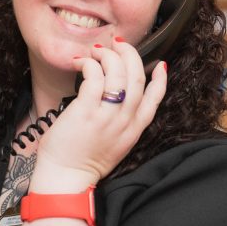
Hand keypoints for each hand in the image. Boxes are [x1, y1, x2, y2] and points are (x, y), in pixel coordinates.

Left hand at [32, 38, 166, 191]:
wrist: (66, 178)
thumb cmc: (81, 161)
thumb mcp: (114, 145)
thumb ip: (121, 124)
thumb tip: (117, 100)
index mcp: (134, 129)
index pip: (155, 98)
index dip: (160, 79)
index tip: (159, 64)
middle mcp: (124, 121)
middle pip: (137, 77)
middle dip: (130, 54)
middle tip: (117, 46)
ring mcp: (107, 116)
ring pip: (118, 73)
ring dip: (108, 55)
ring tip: (97, 51)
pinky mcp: (86, 111)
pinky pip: (95, 77)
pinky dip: (90, 64)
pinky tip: (82, 62)